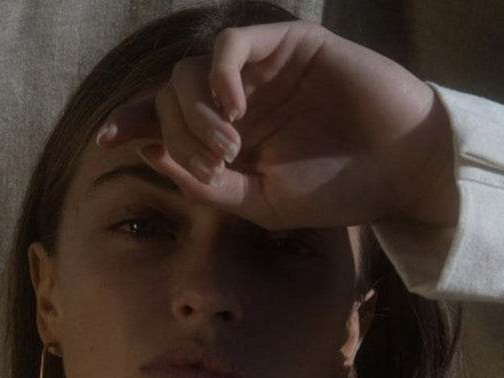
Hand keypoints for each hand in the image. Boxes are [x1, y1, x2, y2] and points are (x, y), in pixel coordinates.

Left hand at [98, 21, 457, 229]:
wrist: (398, 173)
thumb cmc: (336, 192)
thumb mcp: (262, 205)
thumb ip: (208, 186)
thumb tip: (151, 151)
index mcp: (229, 139)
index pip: (166, 121)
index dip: (132, 122)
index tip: (106, 140)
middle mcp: (238, 102)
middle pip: (170, 96)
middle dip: (176, 131)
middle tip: (215, 163)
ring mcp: (261, 73)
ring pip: (193, 69)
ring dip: (195, 112)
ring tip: (227, 147)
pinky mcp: (289, 46)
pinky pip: (234, 45)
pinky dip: (220, 75)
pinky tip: (233, 110)